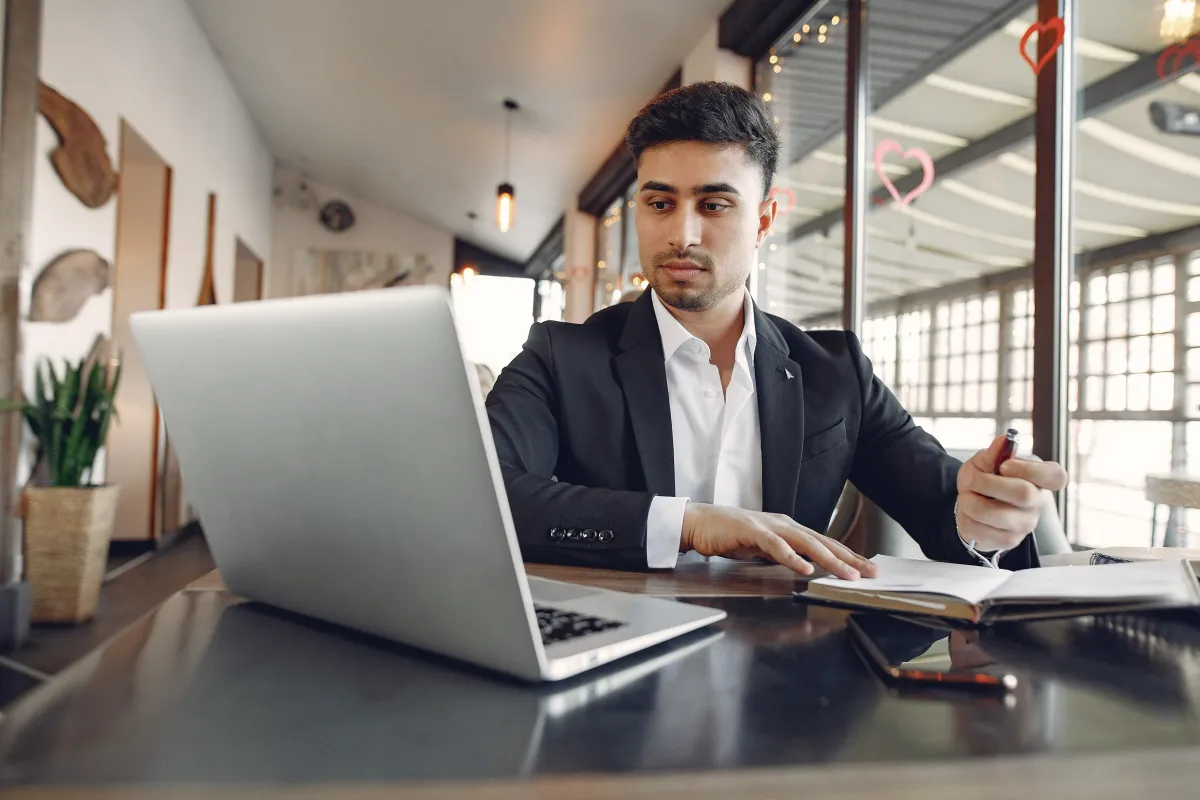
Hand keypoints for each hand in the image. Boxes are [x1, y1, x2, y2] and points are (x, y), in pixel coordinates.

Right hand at [680, 502, 876, 579]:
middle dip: (849, 558)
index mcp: (789, 528)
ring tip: (847, 574)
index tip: (868, 570)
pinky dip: (792, 557)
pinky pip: (776, 546)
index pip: (825, 543)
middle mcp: (784, 524)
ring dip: (829, 559)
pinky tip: (805, 569)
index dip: (848, 556)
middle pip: (823, 542)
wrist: (699, 523)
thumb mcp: (764, 548)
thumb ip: (784, 555)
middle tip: (871, 573)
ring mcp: (769, 526)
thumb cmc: (729, 535)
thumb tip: (805, 568)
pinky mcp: (752, 531)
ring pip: (806, 543)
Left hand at [956, 434, 1068, 552]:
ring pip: (993, 513)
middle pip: (1024, 493)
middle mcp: (1038, 503)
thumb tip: (1004, 440)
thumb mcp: (985, 461)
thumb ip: (994, 452)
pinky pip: (979, 529)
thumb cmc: (985, 478)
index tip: (1005, 465)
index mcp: (1040, 479)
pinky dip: (965, 518)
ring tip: (967, 495)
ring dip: (969, 501)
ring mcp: (1025, 524)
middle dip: (988, 483)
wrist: (972, 503)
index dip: (1030, 469)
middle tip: (972, 480)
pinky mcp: (1008, 541)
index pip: (1056, 476)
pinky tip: (970, 514)